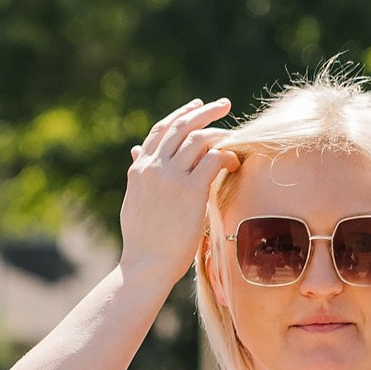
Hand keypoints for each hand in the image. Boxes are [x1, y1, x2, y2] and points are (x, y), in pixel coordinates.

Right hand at [118, 98, 239, 294]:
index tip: (196, 106)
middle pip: (182, 126)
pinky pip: (214, 158)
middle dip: (205, 111)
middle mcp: (153, 168)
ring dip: (221, 134)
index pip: (161, 130)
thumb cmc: (142, 240)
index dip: (180, 114)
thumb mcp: (134, 200)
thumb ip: (138, 173)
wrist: (145, 265)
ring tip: (236, 137)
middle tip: (224, 104)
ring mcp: (171, 177)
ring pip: (200, 138)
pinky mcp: (190, 190)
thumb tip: (136, 150)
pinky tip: (234, 163)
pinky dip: (227, 156)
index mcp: (139, 169)